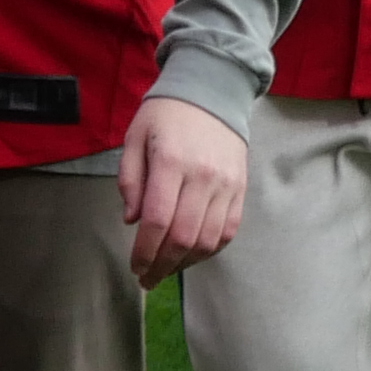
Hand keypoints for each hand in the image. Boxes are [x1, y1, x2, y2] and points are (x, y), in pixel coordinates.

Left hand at [119, 93, 248, 285]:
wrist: (213, 92)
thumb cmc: (166, 115)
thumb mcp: (135, 137)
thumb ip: (130, 179)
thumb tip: (132, 220)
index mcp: (172, 162)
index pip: (158, 220)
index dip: (145, 251)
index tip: (135, 266)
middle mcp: (203, 177)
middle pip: (183, 236)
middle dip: (162, 265)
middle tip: (148, 278)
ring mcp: (227, 185)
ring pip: (208, 240)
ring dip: (185, 263)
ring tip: (167, 270)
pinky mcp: (240, 190)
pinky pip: (228, 231)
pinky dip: (209, 250)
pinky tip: (191, 255)